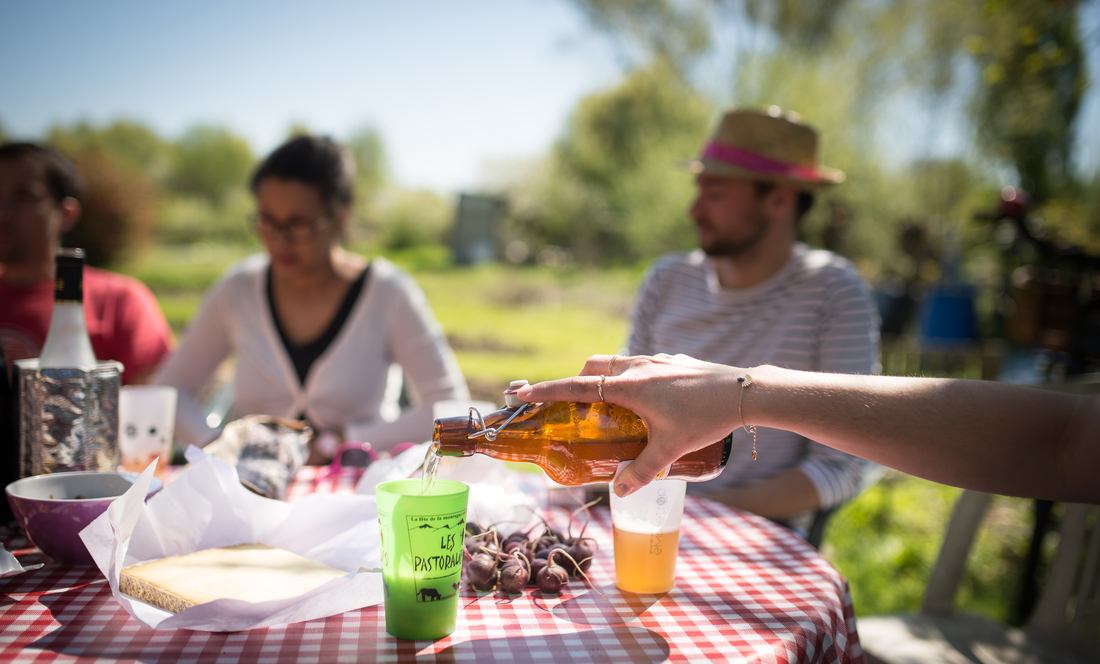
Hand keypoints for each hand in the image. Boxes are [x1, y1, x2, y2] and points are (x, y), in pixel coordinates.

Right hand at [516, 353, 744, 496]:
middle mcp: (638, 367)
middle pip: (593, 368)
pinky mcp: (673, 362)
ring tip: (610, 408)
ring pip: (617, 364)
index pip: (576, 386)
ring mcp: (656, 360)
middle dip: (577, 383)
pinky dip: (630, 379)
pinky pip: (640, 366)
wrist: (746, 392)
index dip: (546, 391)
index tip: (521, 393)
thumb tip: (619, 492)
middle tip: (574, 407)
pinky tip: (649, 403)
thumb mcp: (671, 449)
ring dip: (604, 380)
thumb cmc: (706, 419)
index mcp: (630, 386)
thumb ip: (642, 471)